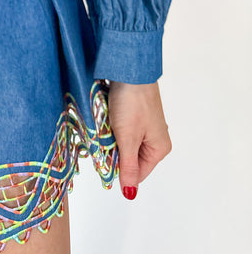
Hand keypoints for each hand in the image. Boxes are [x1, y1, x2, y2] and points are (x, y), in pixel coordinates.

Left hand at [106, 80, 171, 199]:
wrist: (129, 68)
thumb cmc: (132, 102)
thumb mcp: (128, 139)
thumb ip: (127, 167)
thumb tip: (130, 193)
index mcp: (159, 148)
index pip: (137, 173)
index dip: (119, 170)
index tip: (103, 160)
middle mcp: (154, 137)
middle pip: (129, 156)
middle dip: (113, 150)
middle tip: (104, 138)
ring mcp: (144, 123)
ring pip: (122, 140)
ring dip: (110, 136)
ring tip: (105, 124)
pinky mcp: (133, 111)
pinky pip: (120, 126)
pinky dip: (110, 123)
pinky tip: (106, 115)